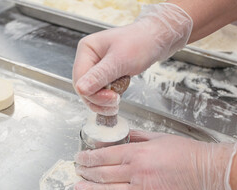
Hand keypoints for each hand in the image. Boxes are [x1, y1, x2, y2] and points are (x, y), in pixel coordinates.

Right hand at [72, 3, 192, 115]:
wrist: (157, 39)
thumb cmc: (141, 43)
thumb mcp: (120, 60)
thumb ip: (99, 76)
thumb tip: (81, 90)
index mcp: (87, 49)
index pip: (79, 79)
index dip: (92, 93)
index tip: (111, 99)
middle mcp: (88, 58)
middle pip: (83, 88)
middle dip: (98, 99)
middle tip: (116, 103)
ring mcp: (95, 67)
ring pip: (91, 93)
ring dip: (103, 102)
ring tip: (117, 103)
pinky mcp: (104, 75)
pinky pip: (100, 92)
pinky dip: (107, 99)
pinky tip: (117, 98)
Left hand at [74, 130, 236, 189]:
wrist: (207, 171)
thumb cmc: (184, 152)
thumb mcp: (157, 137)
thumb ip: (135, 137)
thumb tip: (119, 136)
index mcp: (137, 153)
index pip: (105, 155)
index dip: (89, 158)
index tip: (80, 159)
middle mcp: (137, 171)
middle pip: (103, 174)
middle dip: (86, 173)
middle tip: (77, 173)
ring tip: (79, 189)